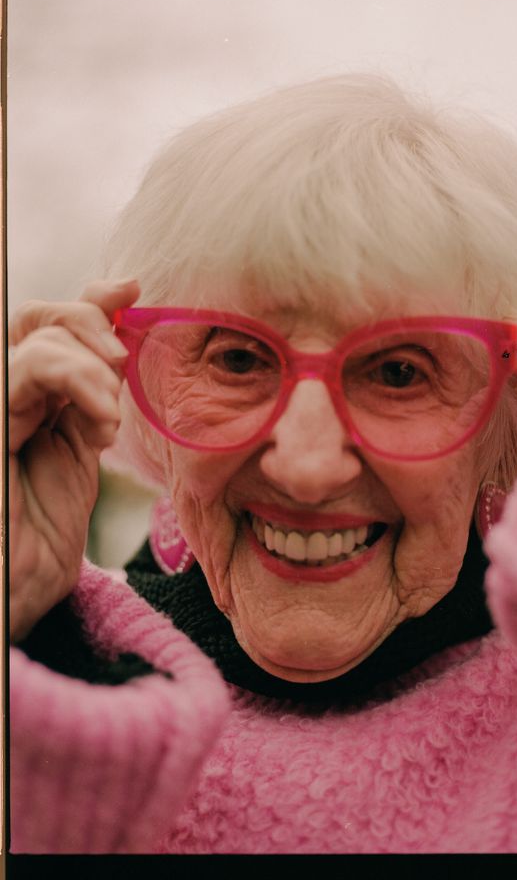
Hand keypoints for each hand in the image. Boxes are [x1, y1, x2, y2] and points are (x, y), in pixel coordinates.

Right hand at [9, 279, 139, 640]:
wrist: (11, 597)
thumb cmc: (42, 537)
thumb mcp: (79, 449)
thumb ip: (91, 391)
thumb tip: (120, 330)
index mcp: (22, 400)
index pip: (46, 324)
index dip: (90, 300)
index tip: (132, 292)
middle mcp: (2, 397)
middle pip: (37, 315)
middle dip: (92, 323)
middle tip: (121, 365)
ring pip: (37, 334)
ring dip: (93, 369)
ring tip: (107, 421)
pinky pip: (31, 366)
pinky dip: (79, 381)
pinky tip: (99, 425)